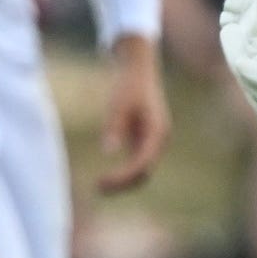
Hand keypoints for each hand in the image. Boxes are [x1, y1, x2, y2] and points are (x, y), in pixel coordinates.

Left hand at [94, 38, 170, 193]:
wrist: (138, 69)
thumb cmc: (128, 85)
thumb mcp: (118, 105)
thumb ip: (114, 127)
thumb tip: (109, 151)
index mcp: (158, 132)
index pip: (143, 163)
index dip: (123, 176)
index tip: (102, 180)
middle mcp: (159, 140)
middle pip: (144, 173)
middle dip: (122, 184)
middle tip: (96, 188)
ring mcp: (153, 141)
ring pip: (141, 171)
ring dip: (123, 182)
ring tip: (98, 187)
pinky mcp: (144, 140)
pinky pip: (136, 164)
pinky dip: (123, 173)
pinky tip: (106, 178)